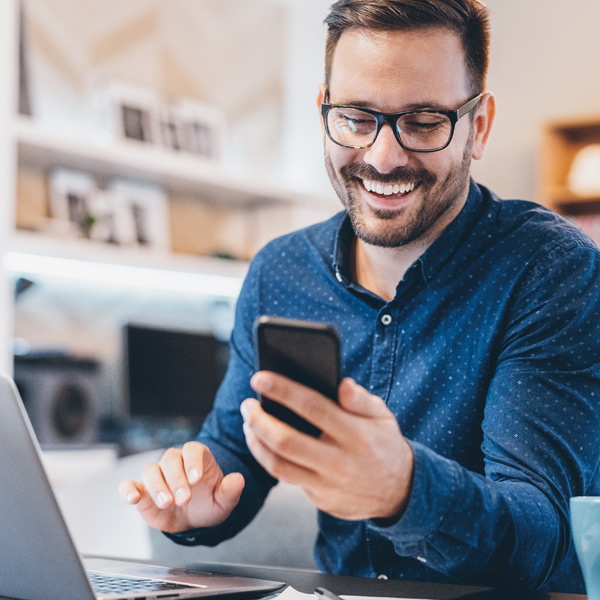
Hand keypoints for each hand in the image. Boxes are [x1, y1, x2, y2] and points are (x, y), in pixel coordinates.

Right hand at [119, 441, 244, 532]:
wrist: (193, 520)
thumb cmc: (208, 503)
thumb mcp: (223, 501)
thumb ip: (230, 491)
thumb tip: (239, 480)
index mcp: (196, 458)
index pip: (192, 450)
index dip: (193, 462)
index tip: (197, 479)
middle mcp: (175, 462)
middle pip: (170, 460)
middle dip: (176, 479)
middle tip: (184, 499)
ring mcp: (157, 475)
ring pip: (150, 470)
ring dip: (156, 486)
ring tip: (166, 503)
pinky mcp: (141, 490)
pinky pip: (129, 484)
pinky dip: (128, 489)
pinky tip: (132, 498)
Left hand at [241, 373, 413, 520]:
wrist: (399, 491)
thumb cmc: (383, 443)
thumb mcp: (382, 416)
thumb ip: (361, 400)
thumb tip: (342, 384)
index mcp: (357, 434)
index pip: (314, 407)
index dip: (284, 391)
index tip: (259, 378)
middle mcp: (341, 461)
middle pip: (287, 441)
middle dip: (259, 420)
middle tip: (247, 405)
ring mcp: (329, 485)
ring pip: (279, 466)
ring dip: (256, 443)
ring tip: (248, 424)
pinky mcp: (321, 500)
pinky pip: (288, 479)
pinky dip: (270, 459)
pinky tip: (263, 443)